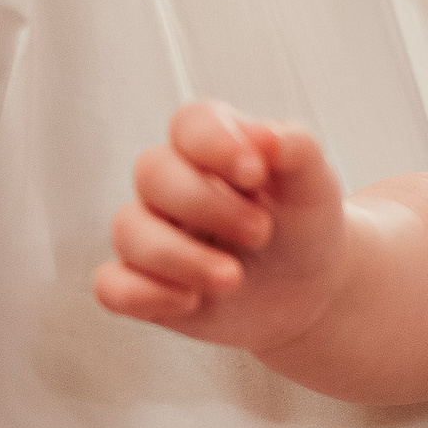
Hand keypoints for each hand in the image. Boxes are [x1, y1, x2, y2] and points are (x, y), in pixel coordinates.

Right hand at [95, 100, 350, 353]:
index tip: (255, 173)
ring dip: (180, 257)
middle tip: (261, 232)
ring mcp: (153, 233)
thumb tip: (271, 138)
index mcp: (212, 146)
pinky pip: (112, 286)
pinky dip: (143, 294)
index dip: (214, 144)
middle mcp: (171, 184)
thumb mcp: (316, 187)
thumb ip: (298, 152)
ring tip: (234, 278)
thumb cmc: (305, 224)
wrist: (311, 288)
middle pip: (153, 173)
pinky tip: (190, 302)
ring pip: (129, 231)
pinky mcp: (144, 284)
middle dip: (205, 204)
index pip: (190, 125)